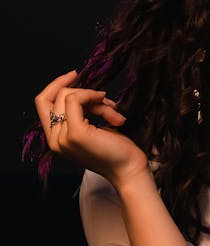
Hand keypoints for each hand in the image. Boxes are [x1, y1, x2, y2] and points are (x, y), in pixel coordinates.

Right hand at [34, 69, 148, 183]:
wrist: (130, 170)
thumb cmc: (117, 150)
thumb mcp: (93, 128)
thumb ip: (80, 113)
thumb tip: (82, 90)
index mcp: (56, 139)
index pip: (43, 103)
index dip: (56, 85)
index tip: (75, 75)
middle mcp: (54, 140)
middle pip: (57, 96)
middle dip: (84, 94)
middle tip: (106, 101)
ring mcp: (62, 138)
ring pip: (68, 96)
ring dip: (96, 99)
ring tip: (114, 114)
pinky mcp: (75, 133)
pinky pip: (75, 99)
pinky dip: (93, 97)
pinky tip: (113, 110)